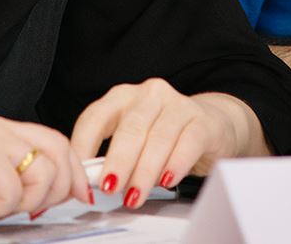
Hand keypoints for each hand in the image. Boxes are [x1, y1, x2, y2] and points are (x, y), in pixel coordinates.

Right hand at [0, 113, 89, 233]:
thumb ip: (28, 185)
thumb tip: (66, 189)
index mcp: (1, 131)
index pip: (54, 141)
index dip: (74, 170)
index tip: (80, 193)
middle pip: (57, 148)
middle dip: (59, 186)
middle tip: (34, 208)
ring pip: (42, 169)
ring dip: (25, 199)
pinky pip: (15, 187)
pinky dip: (1, 205)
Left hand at [71, 78, 258, 209]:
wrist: (211, 126)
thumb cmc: (163, 136)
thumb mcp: (133, 141)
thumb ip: (110, 157)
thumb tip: (87, 185)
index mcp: (122, 97)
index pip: (95, 117)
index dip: (83, 147)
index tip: (79, 177)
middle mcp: (149, 95)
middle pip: (130, 129)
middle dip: (118, 162)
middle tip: (110, 188)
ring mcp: (178, 105)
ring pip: (158, 138)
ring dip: (144, 171)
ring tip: (135, 195)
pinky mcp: (203, 121)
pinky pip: (188, 142)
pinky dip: (175, 164)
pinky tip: (167, 180)